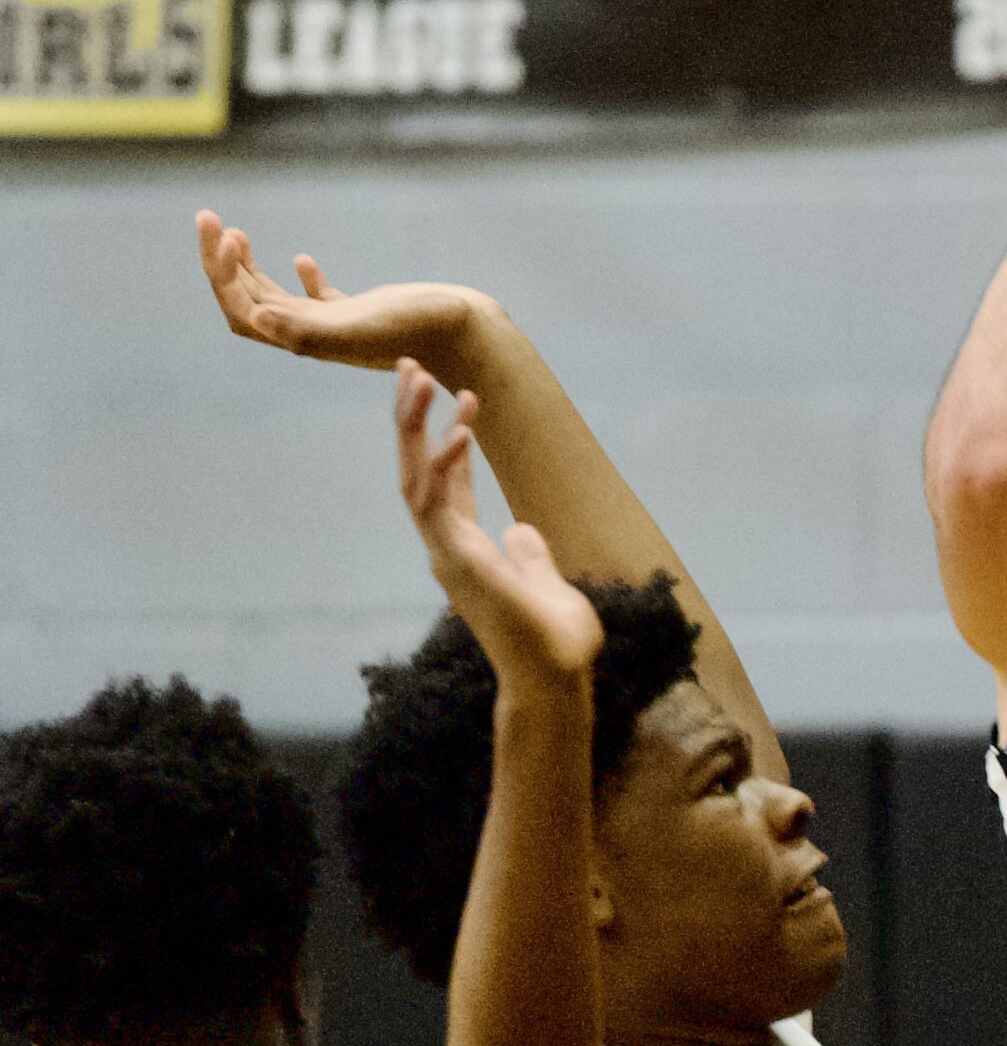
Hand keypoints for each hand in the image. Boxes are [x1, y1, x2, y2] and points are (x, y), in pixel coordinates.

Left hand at [196, 211, 495, 381]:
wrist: (469, 337)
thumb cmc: (420, 331)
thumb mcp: (361, 324)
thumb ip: (310, 329)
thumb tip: (257, 319)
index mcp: (308, 340)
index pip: (243, 311)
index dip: (222, 275)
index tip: (226, 233)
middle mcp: (316, 335)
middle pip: (250, 303)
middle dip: (222, 263)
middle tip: (209, 217)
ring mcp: (338, 325)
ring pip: (277, 299)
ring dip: (249, 267)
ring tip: (234, 233)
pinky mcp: (363, 314)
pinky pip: (320, 299)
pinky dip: (303, 277)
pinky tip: (301, 258)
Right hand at [395, 361, 602, 690]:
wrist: (555, 678)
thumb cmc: (555, 644)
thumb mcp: (546, 584)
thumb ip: (530, 557)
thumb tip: (521, 530)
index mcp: (468, 551)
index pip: (448, 486)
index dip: (448, 441)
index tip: (459, 399)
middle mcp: (448, 549)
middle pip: (416, 471)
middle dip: (411, 419)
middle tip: (411, 367)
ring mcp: (446, 554)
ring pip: (412, 477)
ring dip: (412, 425)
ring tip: (416, 375)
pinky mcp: (455, 560)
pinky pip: (434, 502)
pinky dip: (443, 463)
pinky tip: (457, 428)